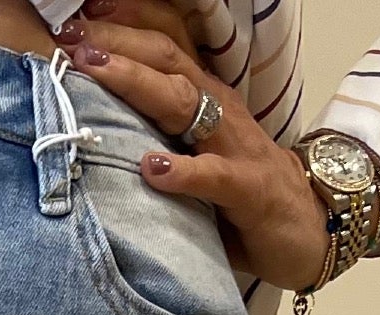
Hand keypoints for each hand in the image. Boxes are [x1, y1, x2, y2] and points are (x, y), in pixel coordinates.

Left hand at [53, 2, 379, 291]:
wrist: (308, 227)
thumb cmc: (242, 194)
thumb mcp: (197, 152)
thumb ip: (158, 138)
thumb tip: (96, 131)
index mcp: (204, 98)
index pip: (162, 49)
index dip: (122, 30)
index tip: (74, 23)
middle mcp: (217, 109)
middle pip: (165, 60)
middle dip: (117, 44)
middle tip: (71, 37)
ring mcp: (234, 146)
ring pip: (183, 100)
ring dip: (136, 82)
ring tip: (95, 70)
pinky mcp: (247, 189)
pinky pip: (213, 175)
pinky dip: (181, 171)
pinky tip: (151, 168)